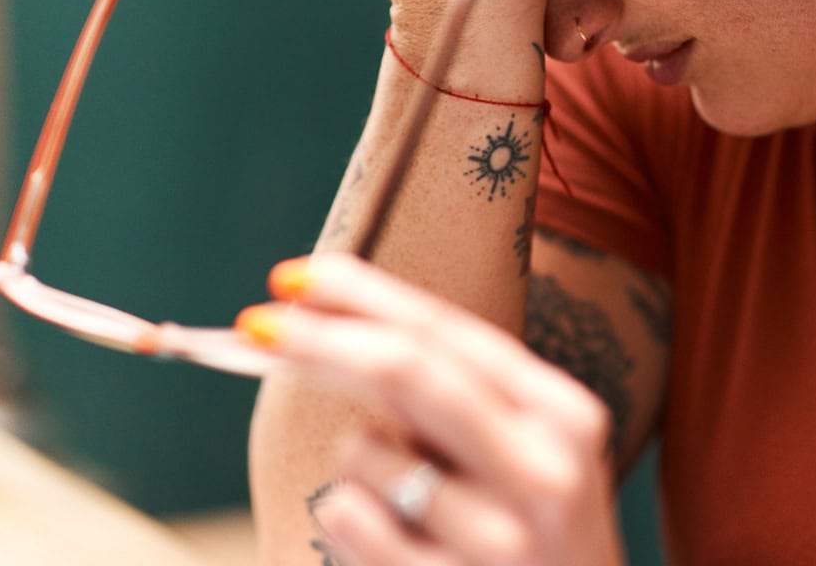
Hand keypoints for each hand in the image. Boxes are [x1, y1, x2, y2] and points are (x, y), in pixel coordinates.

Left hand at [237, 254, 627, 565]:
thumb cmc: (525, 530)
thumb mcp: (517, 449)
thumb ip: (445, 390)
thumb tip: (326, 320)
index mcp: (562, 413)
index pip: (446, 330)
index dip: (363, 296)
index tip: (294, 276)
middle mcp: (545, 468)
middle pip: (405, 370)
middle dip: (320, 339)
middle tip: (254, 325)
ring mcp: (504, 538)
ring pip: (364, 451)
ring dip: (354, 460)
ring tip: (405, 502)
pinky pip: (349, 519)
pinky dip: (344, 515)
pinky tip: (385, 540)